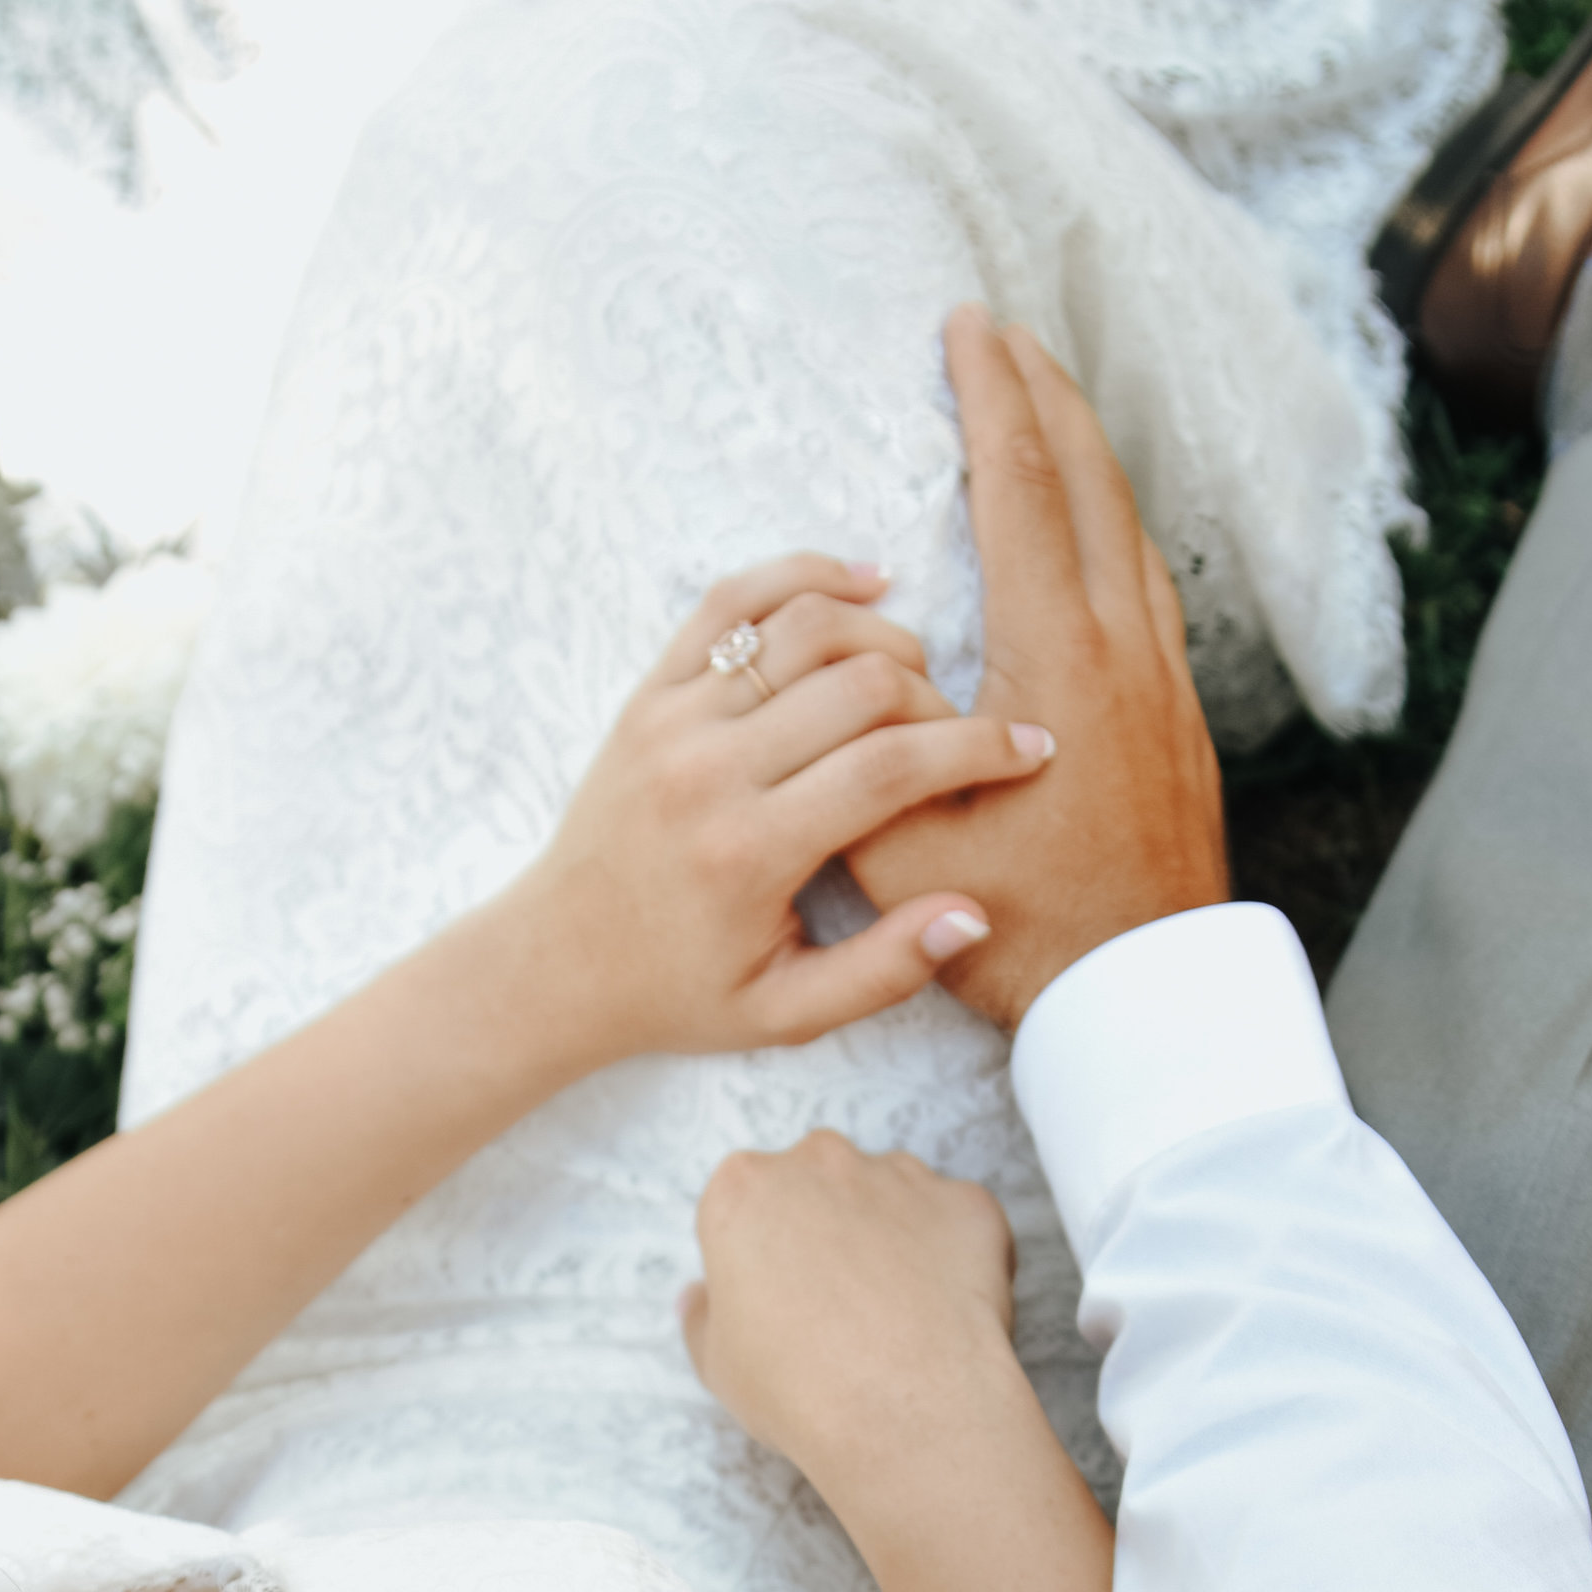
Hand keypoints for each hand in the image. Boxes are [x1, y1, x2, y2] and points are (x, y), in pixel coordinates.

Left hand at [511, 555, 1055, 1057]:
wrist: (559, 962)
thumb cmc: (679, 992)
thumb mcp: (786, 1013)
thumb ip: (885, 970)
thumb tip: (973, 912)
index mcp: (751, 852)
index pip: (893, 768)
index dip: (979, 750)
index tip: (1031, 749)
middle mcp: (710, 771)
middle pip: (861, 684)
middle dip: (936, 701)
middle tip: (957, 736)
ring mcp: (674, 718)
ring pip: (805, 627)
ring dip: (881, 637)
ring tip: (915, 676)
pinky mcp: (651, 689)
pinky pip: (733, 601)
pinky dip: (803, 578)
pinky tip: (862, 587)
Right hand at [680, 1130, 1017, 1497]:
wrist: (903, 1410)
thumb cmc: (797, 1388)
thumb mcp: (718, 1364)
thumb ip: (704, 1317)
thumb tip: (700, 1298)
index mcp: (743, 1189)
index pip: (747, 1210)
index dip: (765, 1261)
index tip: (783, 1305)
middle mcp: (820, 1161)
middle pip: (820, 1187)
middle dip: (829, 1234)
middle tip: (841, 1310)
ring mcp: (901, 1175)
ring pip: (893, 1197)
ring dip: (893, 1238)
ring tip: (898, 1317)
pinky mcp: (967, 1203)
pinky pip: (959, 1222)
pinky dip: (956, 1257)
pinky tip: (946, 1314)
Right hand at [846, 313, 1228, 1032]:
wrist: (1145, 1000)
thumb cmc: (1027, 934)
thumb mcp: (911, 850)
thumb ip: (876, 749)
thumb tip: (870, 669)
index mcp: (1057, 663)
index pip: (1020, 491)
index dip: (990, 399)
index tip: (967, 330)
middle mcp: (1124, 651)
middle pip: (1091, 482)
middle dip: (1045, 397)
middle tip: (1003, 337)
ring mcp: (1164, 683)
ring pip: (1130, 529)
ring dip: (1085, 458)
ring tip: (1045, 416)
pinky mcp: (1182, 721)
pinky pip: (1148, 585)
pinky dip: (1113, 527)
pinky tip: (1095, 536)